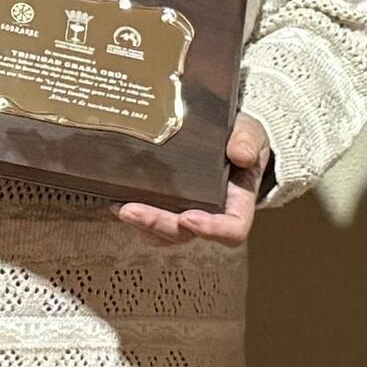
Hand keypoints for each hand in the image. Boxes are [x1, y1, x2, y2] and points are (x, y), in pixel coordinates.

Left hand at [118, 113, 271, 241]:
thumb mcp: (251, 133)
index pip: (231, 230)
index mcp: (237, 204)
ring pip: (164, 233)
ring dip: (141, 224)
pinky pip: (151, 222)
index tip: (189, 217)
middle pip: (186, 234)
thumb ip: (248, 141)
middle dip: (158, 224)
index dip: (210, 230)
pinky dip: (134, 215)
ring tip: (119, 207)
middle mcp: (211, 215)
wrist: (226, 134)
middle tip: (132, 211)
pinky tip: (115, 200)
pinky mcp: (168, 205)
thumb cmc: (242, 138)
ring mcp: (187, 213)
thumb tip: (241, 154)